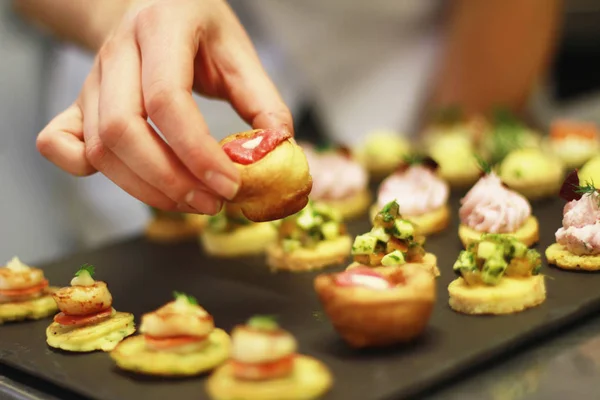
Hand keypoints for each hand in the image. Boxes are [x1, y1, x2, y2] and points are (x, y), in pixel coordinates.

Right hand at [36, 0, 292, 214]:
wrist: (154, 4)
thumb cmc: (200, 30)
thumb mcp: (239, 52)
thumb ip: (263, 101)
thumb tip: (277, 152)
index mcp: (162, 28)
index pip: (167, 100)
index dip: (196, 152)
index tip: (229, 184)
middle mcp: (118, 51)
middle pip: (123, 131)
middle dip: (170, 181)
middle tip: (212, 203)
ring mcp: (92, 78)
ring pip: (99, 147)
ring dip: (145, 189)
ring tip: (191, 202)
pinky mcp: (80, 101)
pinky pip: (58, 142)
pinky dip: (81, 169)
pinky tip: (130, 181)